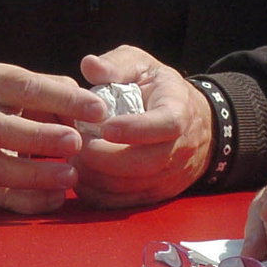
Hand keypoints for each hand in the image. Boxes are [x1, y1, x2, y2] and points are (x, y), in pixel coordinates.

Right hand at [0, 62, 107, 214]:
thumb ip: (66, 95)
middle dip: (41, 138)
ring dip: (37, 176)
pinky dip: (30, 201)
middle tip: (77, 143)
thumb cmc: (22, 98)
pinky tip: (57, 198)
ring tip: (72, 176)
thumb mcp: (39, 84)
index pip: (29, 89)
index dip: (65, 100)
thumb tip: (94, 116)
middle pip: (3, 130)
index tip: (99, 110)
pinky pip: (1, 197)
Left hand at [71, 45, 213, 208]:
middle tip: (75, 144)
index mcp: (179, 112)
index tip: (105, 126)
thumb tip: (89, 65)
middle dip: (105, 157)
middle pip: (146, 162)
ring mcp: (169, 176)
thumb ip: (117, 64)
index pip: (166, 125)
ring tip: (73, 157)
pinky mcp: (155, 195)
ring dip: (97, 175)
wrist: (194, 125)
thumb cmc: (160, 90)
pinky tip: (81, 175)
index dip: (136, 129)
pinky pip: (123, 202)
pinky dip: (97, 193)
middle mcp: (180, 148)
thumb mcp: (143, 67)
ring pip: (131, 186)